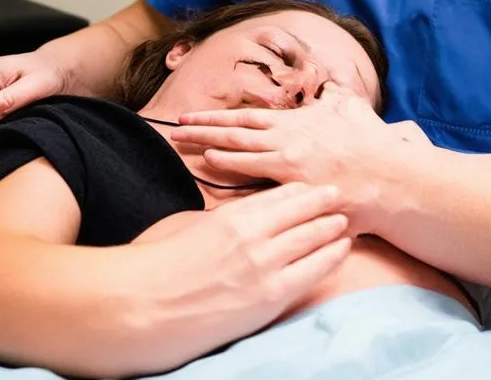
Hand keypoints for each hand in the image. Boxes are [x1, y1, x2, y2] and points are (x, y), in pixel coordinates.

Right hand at [131, 183, 351, 368]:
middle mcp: (253, 234)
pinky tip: (343, 248)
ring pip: (313, 236)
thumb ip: (218, 221)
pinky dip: (331, 255)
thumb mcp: (189, 226)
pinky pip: (312, 270)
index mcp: (232, 215)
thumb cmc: (157, 264)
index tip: (313, 186)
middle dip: (324, 201)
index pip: (278, 195)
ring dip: (333, 225)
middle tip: (341, 194)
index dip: (300, 190)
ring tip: (347, 220)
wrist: (142, 304)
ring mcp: (264, 265)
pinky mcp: (269, 297)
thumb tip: (232, 223)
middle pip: (302, 210)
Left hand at [171, 83, 431, 227]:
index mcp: (299, 122)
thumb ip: (340, 99)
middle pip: (235, 128)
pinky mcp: (295, 180)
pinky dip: (231, 163)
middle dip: (203, 126)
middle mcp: (289, 135)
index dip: (220, 118)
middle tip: (173, 126)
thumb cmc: (374, 146)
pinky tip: (210, 160)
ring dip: (207, 142)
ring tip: (180, 141)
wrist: (392, 175)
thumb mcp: (355, 112)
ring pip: (239, 146)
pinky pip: (256, 171)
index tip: (195, 118)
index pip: (249, 118)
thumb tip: (335, 88)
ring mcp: (290, 157)